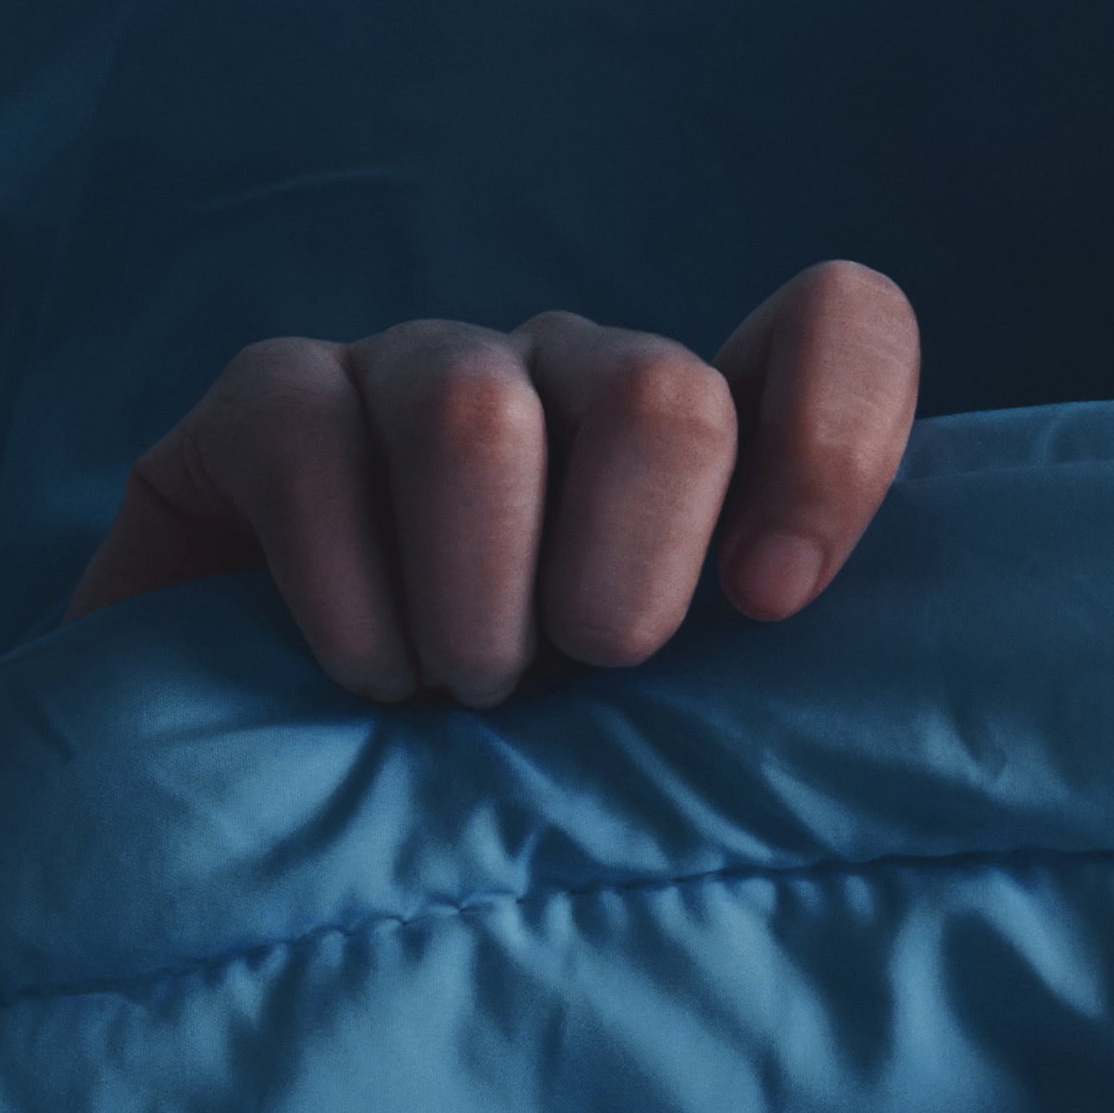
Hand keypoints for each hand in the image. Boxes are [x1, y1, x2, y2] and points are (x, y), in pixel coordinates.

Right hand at [62, 262, 920, 704]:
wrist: (278, 793)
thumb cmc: (517, 773)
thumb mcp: (671, 725)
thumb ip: (766, 676)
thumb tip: (819, 672)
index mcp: (710, 435)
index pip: (841, 319)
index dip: (835, 435)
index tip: (771, 599)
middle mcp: (577, 371)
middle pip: (659, 391)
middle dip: (625, 575)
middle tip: (577, 673)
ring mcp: (423, 365)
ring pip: (476, 416)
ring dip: (475, 601)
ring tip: (461, 693)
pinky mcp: (273, 392)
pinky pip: (314, 444)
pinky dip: (350, 600)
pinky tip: (364, 680)